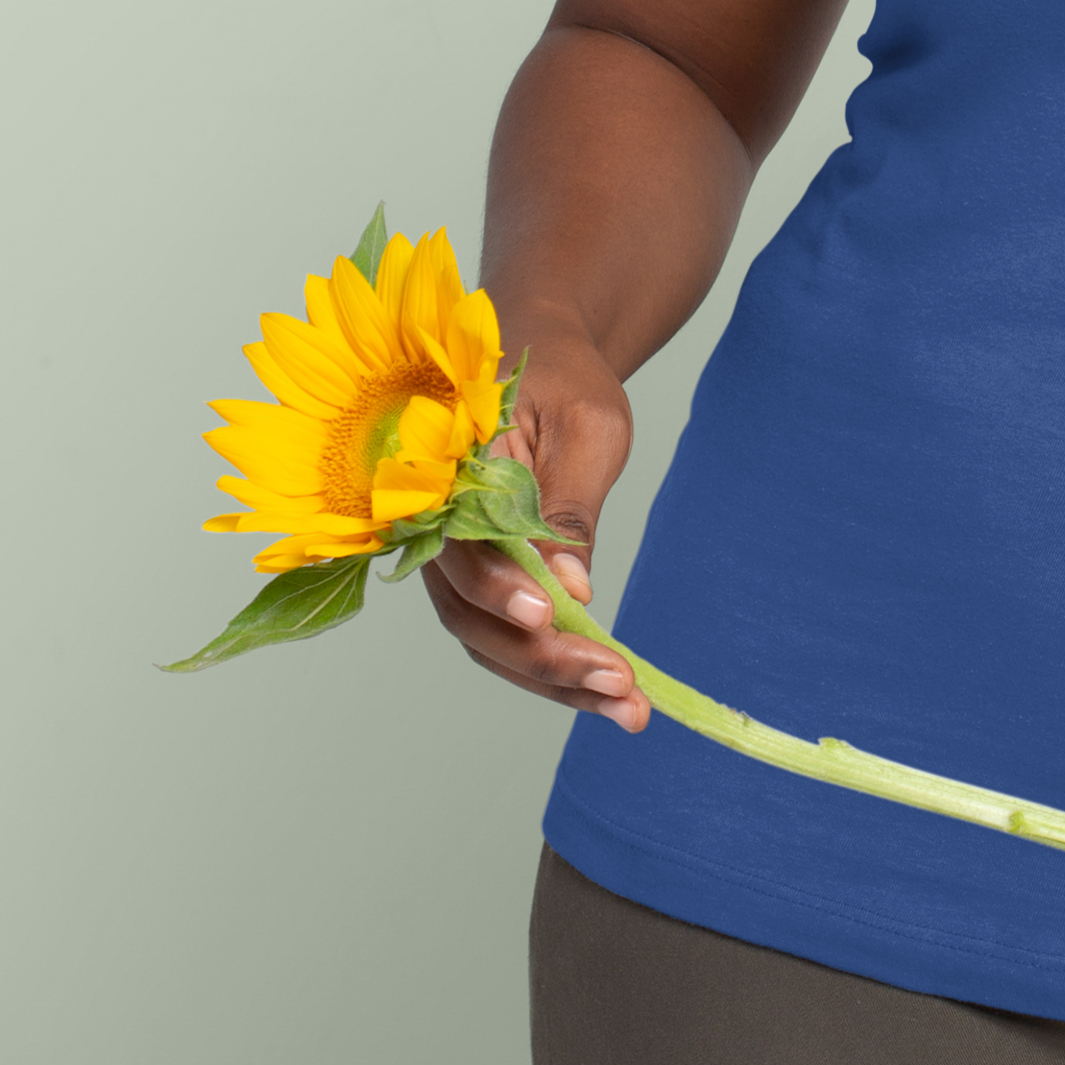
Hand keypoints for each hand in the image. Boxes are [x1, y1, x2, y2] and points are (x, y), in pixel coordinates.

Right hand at [423, 316, 648, 731]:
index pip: (460, 548)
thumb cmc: (565, 378)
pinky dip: (554, 669)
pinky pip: (507, 637)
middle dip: (545, 658)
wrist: (546, 356)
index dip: (500, 588)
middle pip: (471, 615)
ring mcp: (456, 562)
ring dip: (555, 682)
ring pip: (488, 641)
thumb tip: (571, 588)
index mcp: (446, 474)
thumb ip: (569, 507)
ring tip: (628, 708)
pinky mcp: (485, 582)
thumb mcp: (586, 425)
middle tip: (619, 683)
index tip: (551, 613)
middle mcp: (435, 528)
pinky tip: (608, 693)